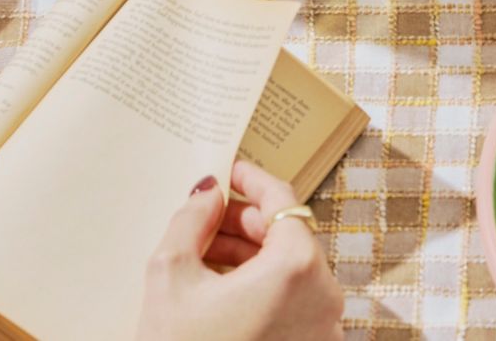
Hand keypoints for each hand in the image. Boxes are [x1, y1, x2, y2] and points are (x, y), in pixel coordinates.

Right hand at [135, 161, 344, 340]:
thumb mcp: (170, 274)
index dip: (252, 179)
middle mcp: (324, 295)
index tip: (230, 170)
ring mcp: (324, 327)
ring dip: (252, 252)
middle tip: (207, 214)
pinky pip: (294, 299)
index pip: (282, 199)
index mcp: (295, 268)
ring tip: (206, 252)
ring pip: (291, 267)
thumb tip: (208, 191)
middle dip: (246, 219)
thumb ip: (192, 219)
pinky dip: (264, 284)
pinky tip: (223, 286)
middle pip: (289, 234)